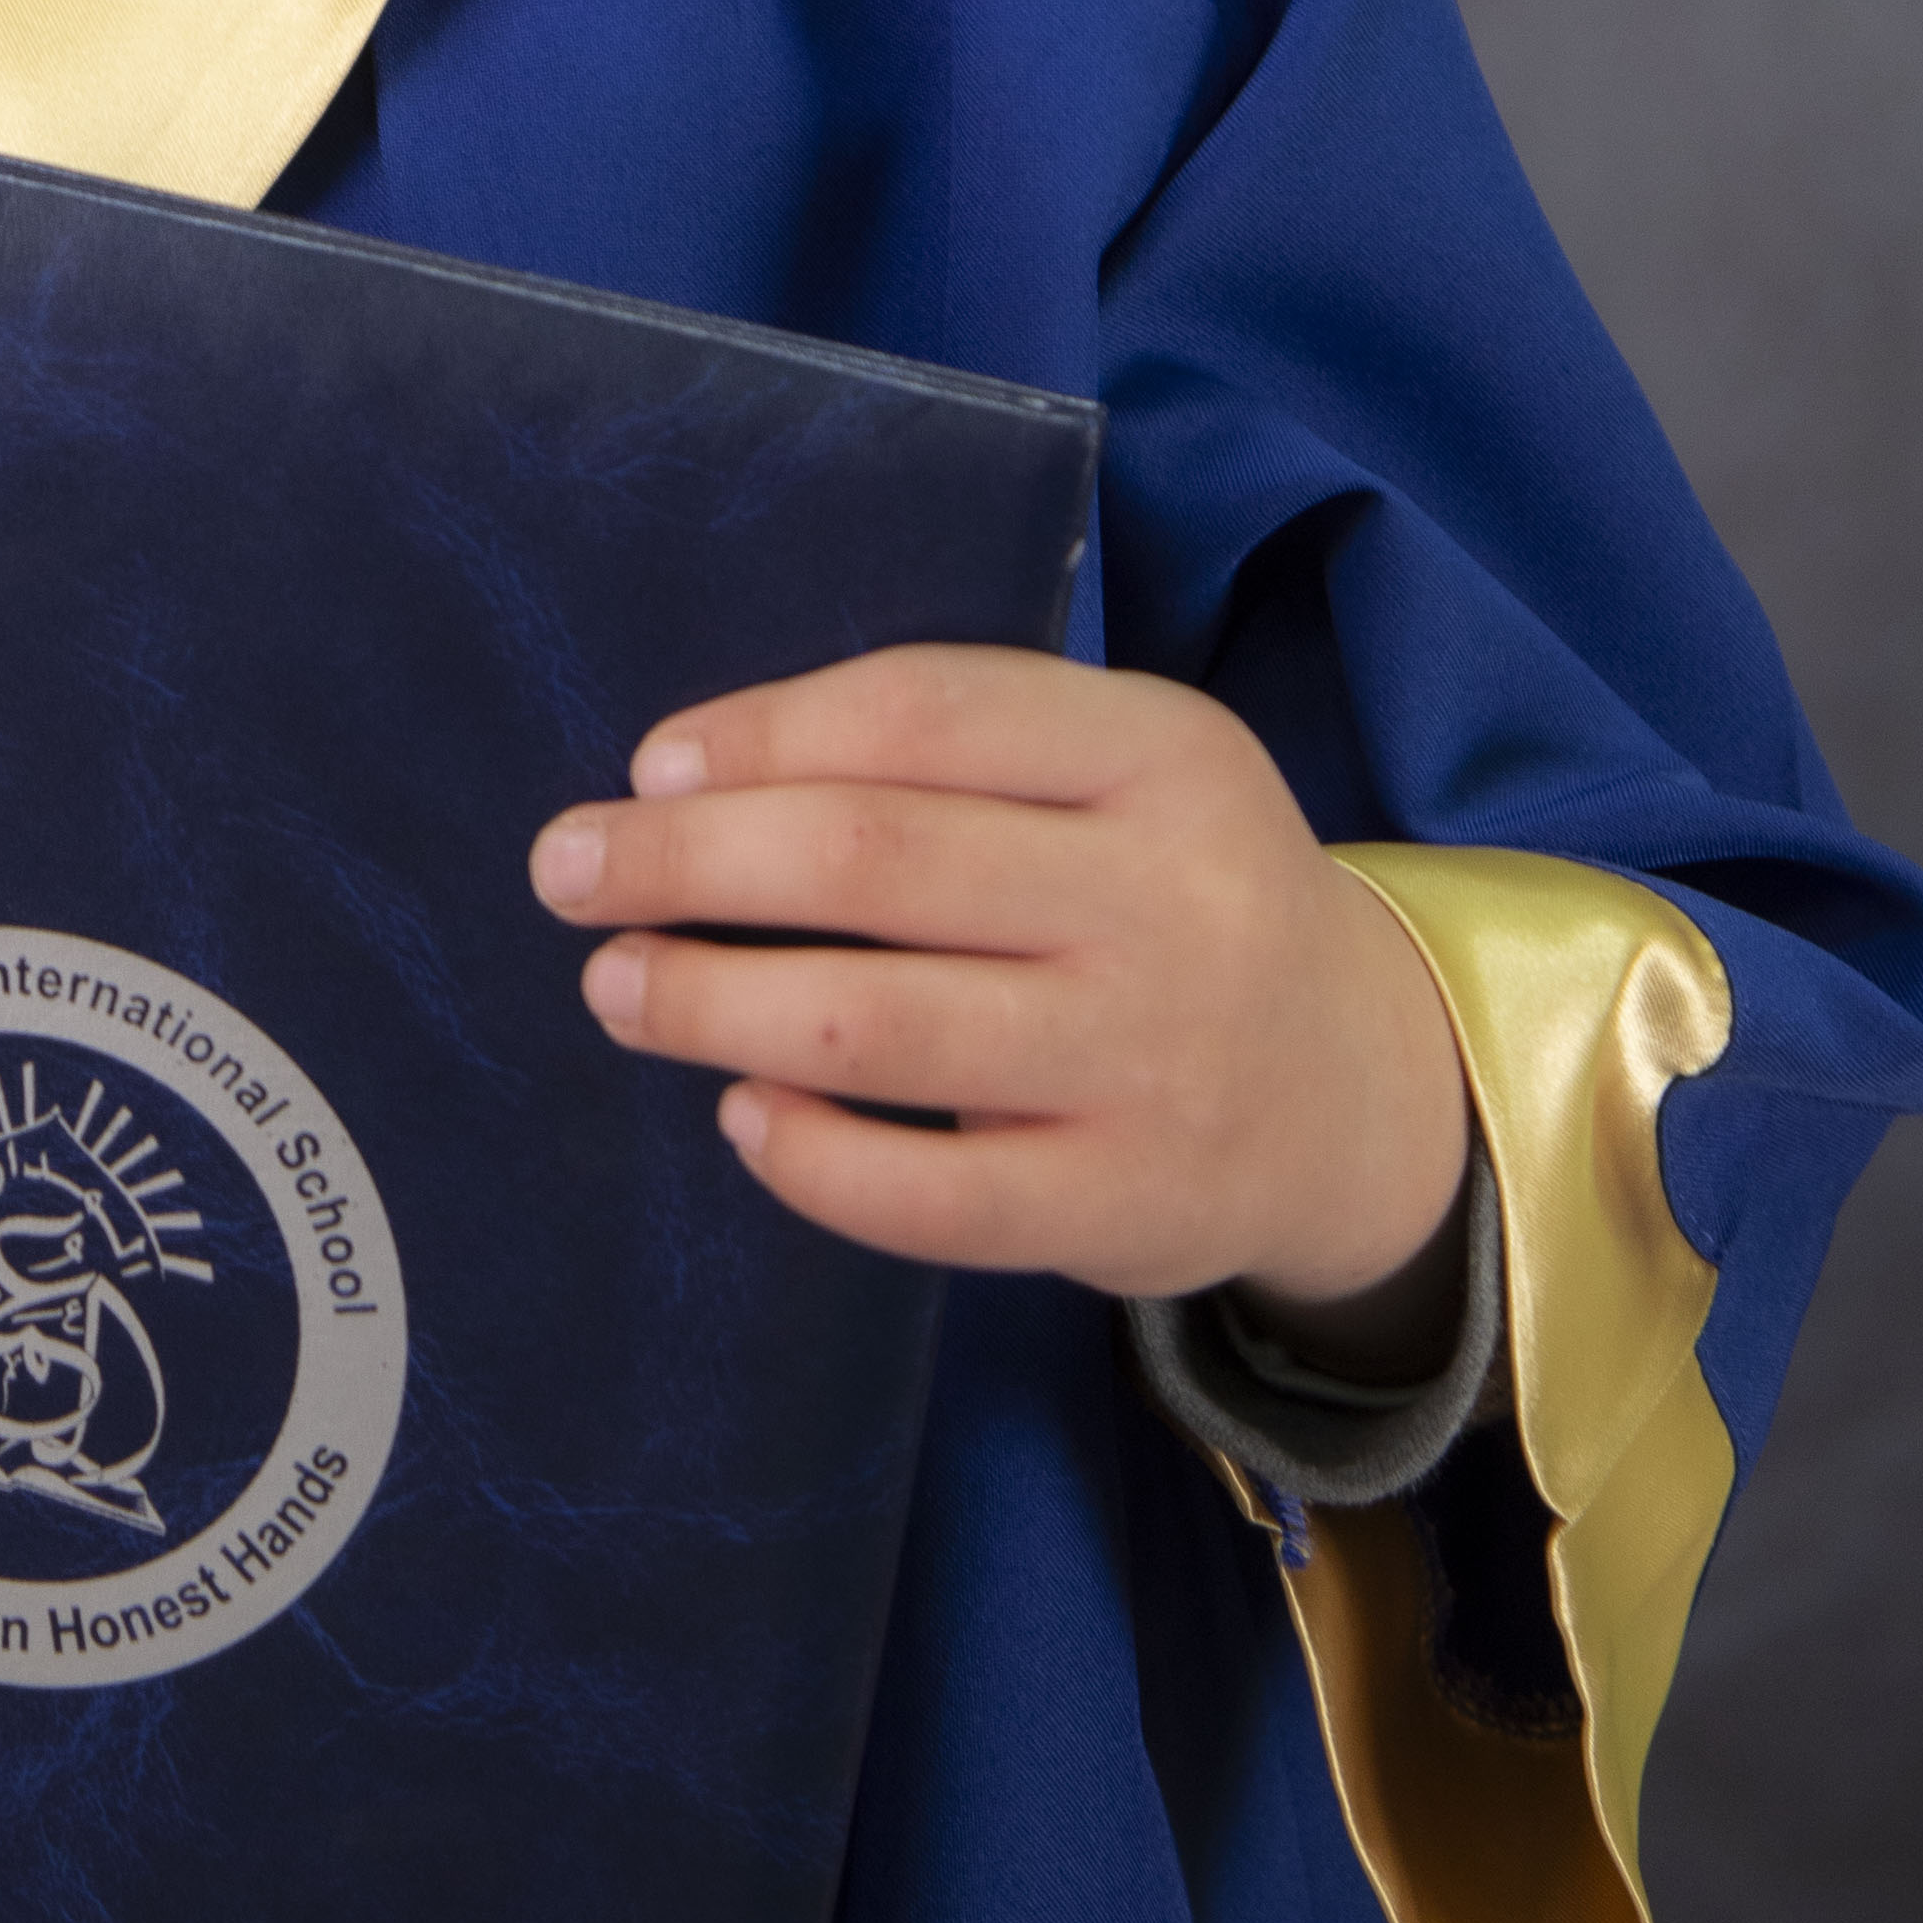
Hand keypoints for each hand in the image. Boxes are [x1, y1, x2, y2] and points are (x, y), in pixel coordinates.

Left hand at [529, 646, 1473, 1341]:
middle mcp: (1168, 902)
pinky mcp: (1125, 1209)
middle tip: (569, 870)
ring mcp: (1150, 1064)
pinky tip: (744, 1113)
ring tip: (619, 986)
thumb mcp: (1119, 775)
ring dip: (712, 999)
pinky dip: (809, 1156)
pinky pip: (927, 1197)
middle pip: (876, 860)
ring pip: (877, 1026)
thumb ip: (953, 754)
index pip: (924, 712)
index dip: (764, 732)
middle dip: (688, 860)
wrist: (1354, 1091)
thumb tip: (691, 780)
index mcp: (1163, 755)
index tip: (651, 765)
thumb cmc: (1172, 897)